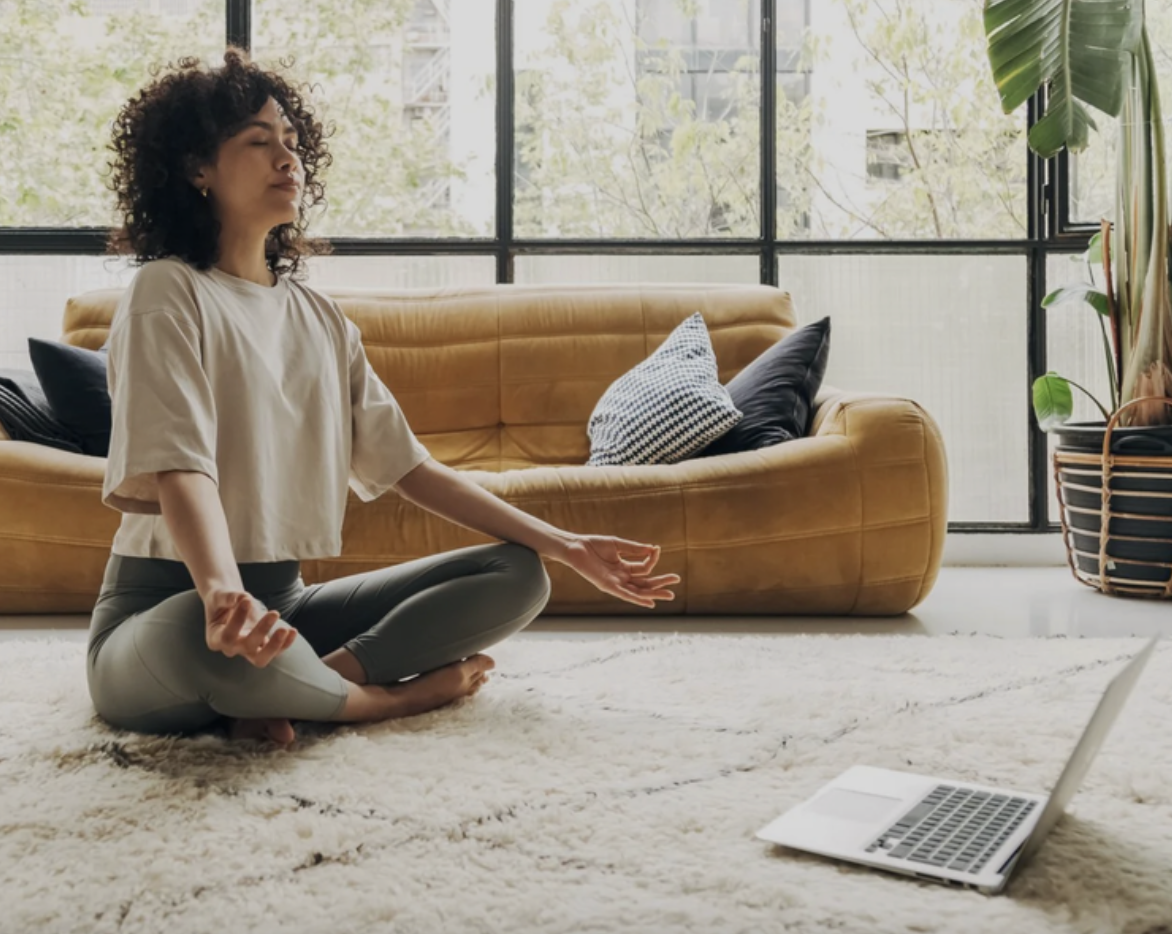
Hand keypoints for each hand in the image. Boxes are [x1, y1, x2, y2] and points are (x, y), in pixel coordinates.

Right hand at [204, 588, 298, 667]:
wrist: (229, 605)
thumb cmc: (221, 601)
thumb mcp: (219, 596)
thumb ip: (228, 597)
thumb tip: (243, 598)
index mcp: (215, 638)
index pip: (227, 636)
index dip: (237, 620)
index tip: (247, 600)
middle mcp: (231, 648)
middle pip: (246, 647)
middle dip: (261, 631)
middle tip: (274, 613)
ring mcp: (247, 651)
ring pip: (261, 658)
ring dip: (275, 645)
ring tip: (286, 629)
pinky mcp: (261, 648)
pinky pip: (275, 652)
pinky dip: (285, 644)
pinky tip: (293, 631)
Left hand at [559, 535, 680, 608]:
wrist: (575, 547)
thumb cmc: (594, 545)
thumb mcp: (617, 544)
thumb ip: (634, 548)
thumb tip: (652, 548)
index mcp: (624, 567)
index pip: (644, 567)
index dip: (652, 559)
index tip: (657, 549)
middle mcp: (621, 577)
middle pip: (645, 582)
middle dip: (661, 583)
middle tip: (676, 581)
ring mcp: (615, 583)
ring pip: (638, 590)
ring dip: (654, 593)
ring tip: (669, 594)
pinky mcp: (607, 586)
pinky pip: (625, 594)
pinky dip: (637, 598)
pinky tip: (649, 601)